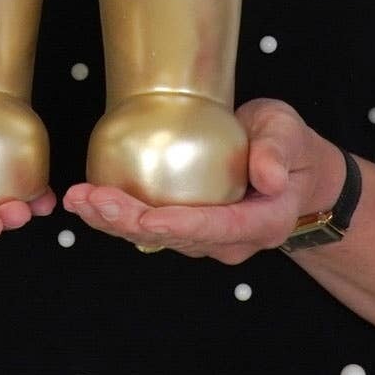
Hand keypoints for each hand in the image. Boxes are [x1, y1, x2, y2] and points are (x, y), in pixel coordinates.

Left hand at [61, 99, 343, 263]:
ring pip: (158, 239)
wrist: (295, 173)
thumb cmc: (291, 148)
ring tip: (79, 200)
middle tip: (90, 200)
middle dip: (129, 223)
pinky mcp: (190, 230)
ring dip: (115, 222)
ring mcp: (209, 240)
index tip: (143, 217)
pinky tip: (90, 200)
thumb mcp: (290, 134)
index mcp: (263, 222)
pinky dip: (119, 217)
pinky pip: (152, 229)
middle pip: (176, 237)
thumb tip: (270, 176)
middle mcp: (233, 240)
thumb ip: (279, 150)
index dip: (178, 224)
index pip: (217, 227)